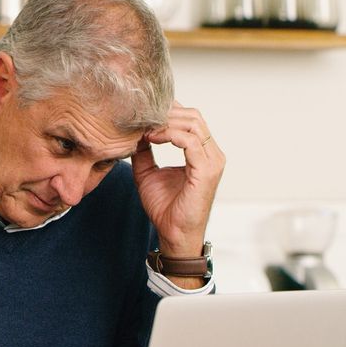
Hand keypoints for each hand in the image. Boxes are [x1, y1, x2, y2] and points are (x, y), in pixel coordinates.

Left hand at [131, 101, 224, 258]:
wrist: (173, 234)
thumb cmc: (165, 208)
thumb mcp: (147, 173)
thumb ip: (143, 152)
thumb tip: (133, 133)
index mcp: (202, 152)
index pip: (190, 119)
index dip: (167, 112)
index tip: (143, 114)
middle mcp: (211, 153)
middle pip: (193, 116)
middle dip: (166, 113)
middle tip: (142, 118)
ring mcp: (212, 161)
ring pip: (193, 124)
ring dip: (165, 122)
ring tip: (145, 129)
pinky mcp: (206, 170)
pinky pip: (190, 141)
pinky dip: (169, 135)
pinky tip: (151, 138)